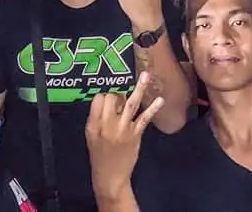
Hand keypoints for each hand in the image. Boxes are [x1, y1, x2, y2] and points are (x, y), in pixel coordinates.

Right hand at [86, 71, 164, 199]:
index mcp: (94, 124)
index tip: (107, 91)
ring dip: (139, 88)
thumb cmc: (99, 154)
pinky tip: (160, 99)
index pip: (98, 99)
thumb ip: (97, 117)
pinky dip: (153, 108)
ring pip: (131, 103)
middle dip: (118, 90)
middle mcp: (108, 125)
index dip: (104, 93)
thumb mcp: (90, 135)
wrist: (110, 177)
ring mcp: (123, 129)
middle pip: (114, 98)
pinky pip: (145, 118)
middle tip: (122, 86)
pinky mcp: (136, 135)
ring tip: (146, 75)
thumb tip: (107, 97)